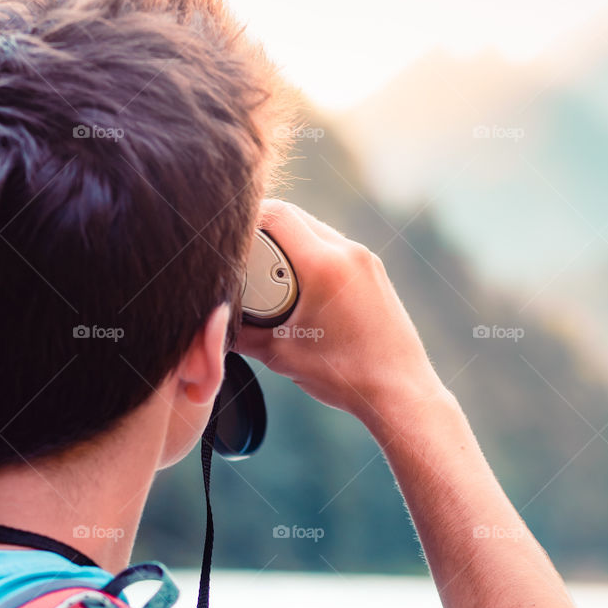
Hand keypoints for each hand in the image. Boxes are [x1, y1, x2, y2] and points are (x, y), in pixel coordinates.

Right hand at [236, 201, 445, 430]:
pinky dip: (311, 258)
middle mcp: (349, 252)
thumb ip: (240, 334)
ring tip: (267, 276)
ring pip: (316, 232)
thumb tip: (209, 324)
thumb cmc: (344, 376)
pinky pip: (334, 249)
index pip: (277, 215)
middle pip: (295, 218)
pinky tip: (298, 287)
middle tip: (241, 257)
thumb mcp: (280, 355)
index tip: (226, 236)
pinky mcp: (374, 273)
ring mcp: (366, 261)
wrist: (399, 392)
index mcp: (325, 265)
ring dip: (289, 245)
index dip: (245, 218)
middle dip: (264, 232)